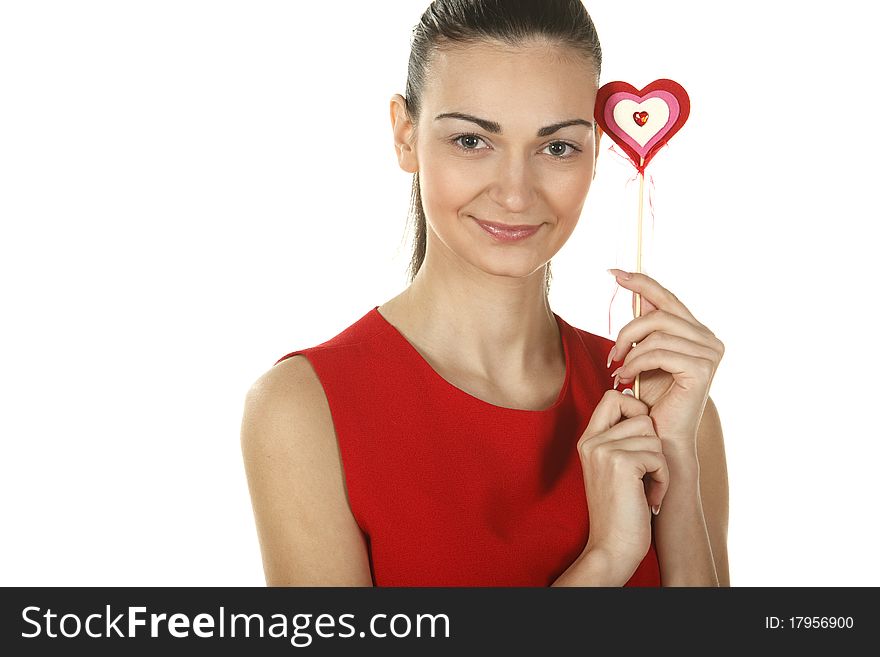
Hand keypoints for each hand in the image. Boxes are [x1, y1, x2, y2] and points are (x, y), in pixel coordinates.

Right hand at [577, 389, 669, 570]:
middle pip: (641, 416)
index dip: (635, 410)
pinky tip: (648, 497)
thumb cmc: (620, 511)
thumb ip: (620, 437)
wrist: (613, 547)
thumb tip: (638, 401)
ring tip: (645, 488)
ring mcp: (603, 450)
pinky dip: (662, 479)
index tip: (640, 441)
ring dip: (659, 465)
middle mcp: (592, 441)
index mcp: (588, 440)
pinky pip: (659, 456)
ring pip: (653, 436)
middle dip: (653, 445)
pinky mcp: (621, 463)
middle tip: (643, 473)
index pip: (613, 397)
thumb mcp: (614, 467)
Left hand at [607, 269, 724, 455]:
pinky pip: (658, 352)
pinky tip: (626, 378)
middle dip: (627, 330)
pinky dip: (635, 363)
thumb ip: (645, 328)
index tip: (613, 272)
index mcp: (696, 332)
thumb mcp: (644, 356)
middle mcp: (708, 338)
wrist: (661, 437)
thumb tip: (634, 289)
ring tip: (617, 371)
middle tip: (611, 354)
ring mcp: (709, 352)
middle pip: (658, 313)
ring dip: (628, 351)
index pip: (666, 298)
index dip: (640, 282)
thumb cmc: (652, 401)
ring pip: (655, 332)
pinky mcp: (702, 367)